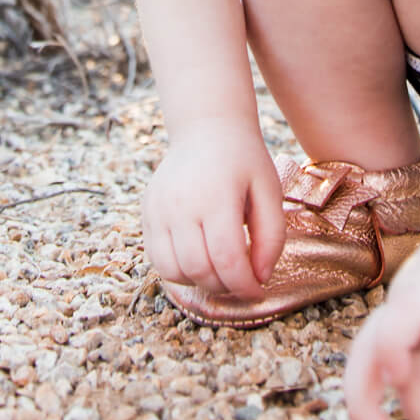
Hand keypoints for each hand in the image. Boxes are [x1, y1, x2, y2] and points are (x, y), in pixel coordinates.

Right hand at [141, 121, 285, 299]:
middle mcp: (181, 204)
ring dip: (200, 282)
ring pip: (173, 270)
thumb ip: (271, 237)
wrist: (206, 128)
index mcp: (216, 196)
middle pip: (199, 269)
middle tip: (242, 282)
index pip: (226, 258)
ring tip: (221, 272)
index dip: (244, 285)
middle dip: (225, 287)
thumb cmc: (244, 160)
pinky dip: (178, 271)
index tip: (257, 291)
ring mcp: (158, 208)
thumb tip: (259, 277)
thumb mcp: (270, 191)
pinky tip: (200, 260)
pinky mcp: (147, 212)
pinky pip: (156, 258)